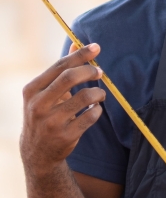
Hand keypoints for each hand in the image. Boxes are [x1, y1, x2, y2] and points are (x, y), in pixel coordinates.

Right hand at [21, 43, 105, 176]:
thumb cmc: (45, 114)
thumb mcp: (45, 92)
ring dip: (98, 93)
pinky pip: (91, 116)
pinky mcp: (65, 136)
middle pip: (70, 77)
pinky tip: (95, 110)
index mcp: (32, 90)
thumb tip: (76, 44)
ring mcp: (51, 122)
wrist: (37, 152)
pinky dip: (97, 110)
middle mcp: (38, 105)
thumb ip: (61, 70)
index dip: (80, 55)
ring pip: (85, 97)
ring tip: (99, 94)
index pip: (59, 66)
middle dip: (90, 71)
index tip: (96, 47)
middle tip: (100, 72)